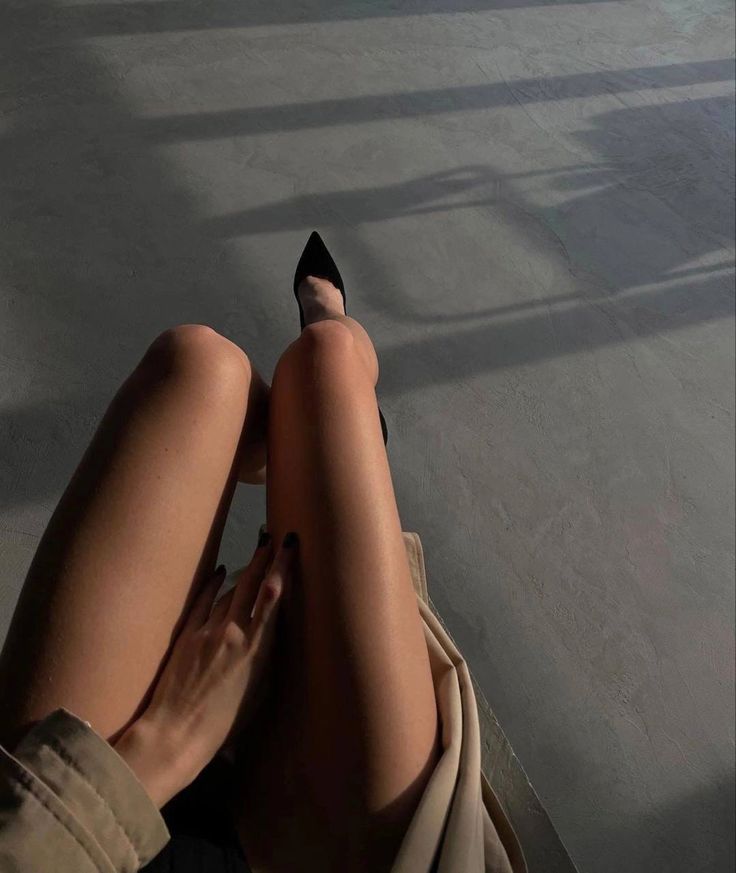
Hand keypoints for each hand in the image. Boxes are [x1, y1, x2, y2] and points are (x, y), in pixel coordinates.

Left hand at [113, 532, 295, 806]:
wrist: (174, 733)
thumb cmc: (223, 725)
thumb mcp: (258, 693)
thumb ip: (265, 659)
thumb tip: (271, 636)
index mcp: (256, 649)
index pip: (273, 596)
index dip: (283, 566)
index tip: (290, 544)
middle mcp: (233, 631)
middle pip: (251, 584)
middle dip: (265, 558)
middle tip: (275, 538)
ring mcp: (207, 630)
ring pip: (230, 592)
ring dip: (244, 572)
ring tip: (257, 552)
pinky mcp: (186, 634)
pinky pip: (203, 600)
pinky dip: (213, 584)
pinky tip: (220, 571)